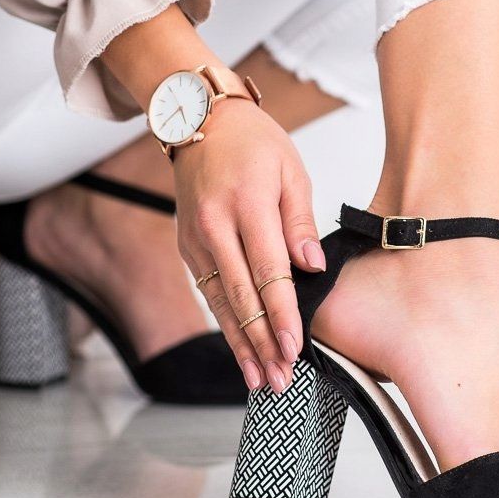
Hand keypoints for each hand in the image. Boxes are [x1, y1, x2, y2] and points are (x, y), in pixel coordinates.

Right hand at [172, 99, 324, 392]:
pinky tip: (241, 347)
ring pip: (220, 302)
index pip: (268, 271)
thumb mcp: (291, 170)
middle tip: (280, 378)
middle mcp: (214, 224)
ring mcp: (195, 238)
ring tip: (260, 378)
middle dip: (262, 343)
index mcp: (246, 203)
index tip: (295, 347)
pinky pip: (208, 291)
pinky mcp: (186, 245)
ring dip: (241, 344)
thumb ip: (301, 222)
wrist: (199, 119)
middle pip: (241, 296)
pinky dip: (226, 322)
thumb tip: (312, 268)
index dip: (282, 315)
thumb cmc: (252, 141)